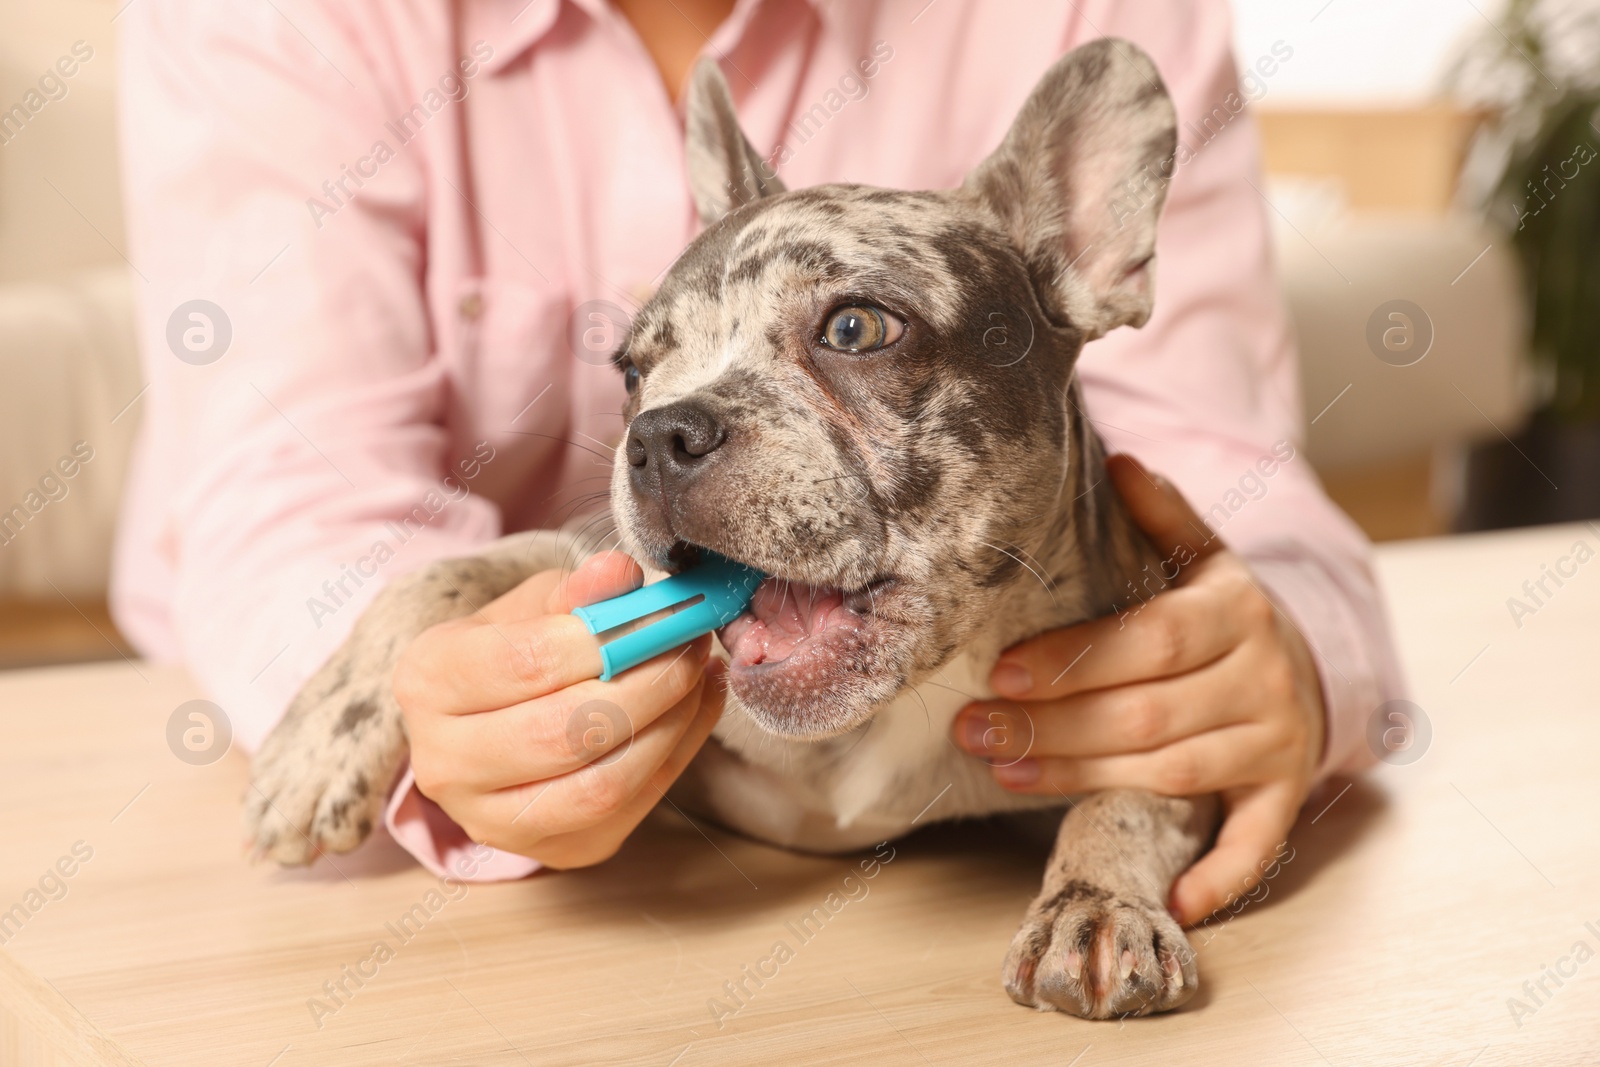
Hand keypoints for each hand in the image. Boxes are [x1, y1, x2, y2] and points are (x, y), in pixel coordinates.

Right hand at [393, 551, 723, 868]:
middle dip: (649, 683)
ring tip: (698, 673)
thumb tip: (620, 573)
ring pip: (601, 786)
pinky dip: (678, 754)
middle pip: (564, 733)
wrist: (491, 719)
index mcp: (428, 681)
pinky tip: (696, 706)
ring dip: (671, 724)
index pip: (525, 663)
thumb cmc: (513, 648)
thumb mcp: (535, 604)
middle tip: (692, 642)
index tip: (662, 612)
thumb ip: (578, 590)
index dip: (606, 639)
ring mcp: (495, 820)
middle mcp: (446, 762)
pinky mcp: (554, 850)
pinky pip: (630, 809)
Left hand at [952, 453, 1326, 924]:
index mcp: (1233, 610)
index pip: (1144, 641)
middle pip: (1144, 714)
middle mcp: (1262, 677)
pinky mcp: (1284, 793)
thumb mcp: (1203, 555)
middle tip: (975, 731)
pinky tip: (1173, 902)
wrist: (1311, 663)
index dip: (1071, 662)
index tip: (1001, 673)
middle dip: (1051, 728)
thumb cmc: (1223, 612)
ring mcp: (1278, 742)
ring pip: (1172, 773)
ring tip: (1008, 774)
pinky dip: (1218, 877)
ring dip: (1085, 781)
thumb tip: (1117, 460)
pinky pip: (1255, 844)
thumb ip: (1162, 516)